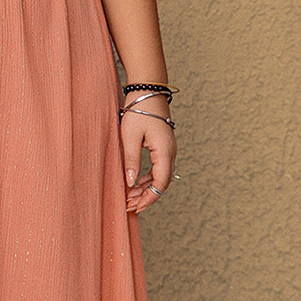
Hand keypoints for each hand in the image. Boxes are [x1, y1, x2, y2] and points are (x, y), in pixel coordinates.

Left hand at [120, 98, 175, 212]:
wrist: (147, 92)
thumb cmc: (138, 111)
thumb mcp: (129, 136)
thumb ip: (131, 160)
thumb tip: (131, 183)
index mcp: (164, 151)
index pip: (161, 183)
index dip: (149, 198)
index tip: (136, 208)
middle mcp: (170, 153)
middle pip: (162, 183)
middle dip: (146, 197)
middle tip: (129, 206)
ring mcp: (168, 150)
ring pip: (160, 177)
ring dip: (146, 189)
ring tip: (129, 197)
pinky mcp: (163, 147)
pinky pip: (159, 168)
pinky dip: (148, 178)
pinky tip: (136, 184)